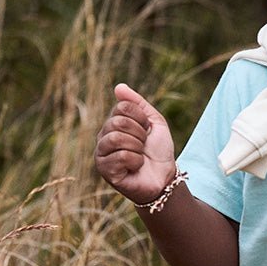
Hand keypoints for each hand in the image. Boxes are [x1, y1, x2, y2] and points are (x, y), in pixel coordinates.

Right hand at [95, 84, 177, 204]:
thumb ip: (138, 104)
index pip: (122, 107)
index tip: (147, 131)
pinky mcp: (104, 170)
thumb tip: (119, 87)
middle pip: (118, 122)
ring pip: (117, 138)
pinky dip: (136, 161)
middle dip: (139, 134)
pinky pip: (121, 156)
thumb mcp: (155, 122)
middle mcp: (103, 137)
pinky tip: (135, 167)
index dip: (141, 118)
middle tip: (144, 145)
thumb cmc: (159, 152)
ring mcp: (101, 153)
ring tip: (140, 155)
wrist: (165, 178)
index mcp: (113, 123)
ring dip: (137, 147)